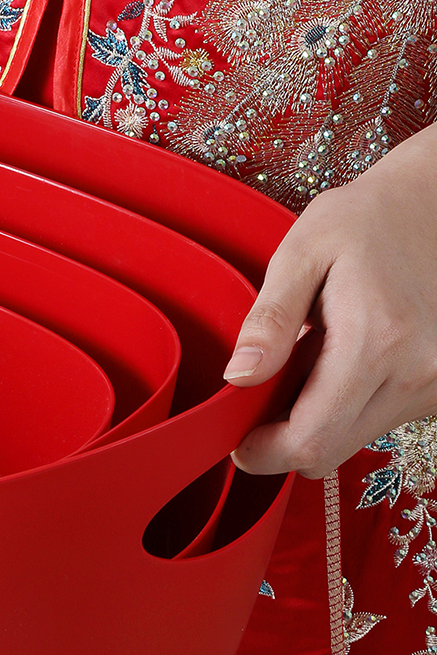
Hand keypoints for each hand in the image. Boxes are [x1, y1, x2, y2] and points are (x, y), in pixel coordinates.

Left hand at [223, 122, 436, 478]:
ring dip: (316, 418)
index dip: (263, 452)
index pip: (311, 439)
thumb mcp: (302, 253)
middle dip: (283, 440)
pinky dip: (347, 404)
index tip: (237, 442)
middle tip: (260, 398)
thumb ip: (269, 319)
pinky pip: (379, 419)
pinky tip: (340, 360)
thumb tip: (239, 376)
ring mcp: (436, 384)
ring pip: (354, 439)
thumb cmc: (368, 219)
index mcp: (377, 342)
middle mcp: (418, 374)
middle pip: (330, 451)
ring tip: (308, 358)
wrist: (436, 202)